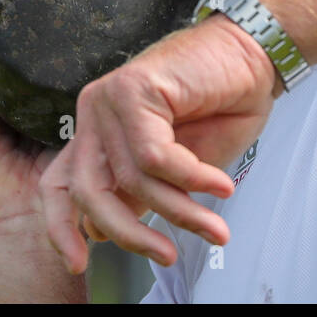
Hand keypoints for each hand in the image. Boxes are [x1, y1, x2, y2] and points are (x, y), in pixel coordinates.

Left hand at [40, 14, 278, 273]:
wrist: (255, 54)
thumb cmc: (224, 102)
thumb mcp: (178, 164)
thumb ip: (142, 191)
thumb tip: (106, 230)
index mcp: (99, 131)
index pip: (60, 185)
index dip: (63, 228)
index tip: (80, 263)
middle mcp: (95, 113)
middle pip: (89, 190)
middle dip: (129, 233)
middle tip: (166, 256)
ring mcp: (109, 97)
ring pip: (131, 178)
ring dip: (180, 210)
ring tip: (214, 226)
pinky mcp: (133, 88)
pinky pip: (155, 156)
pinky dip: (191, 179)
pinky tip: (219, 185)